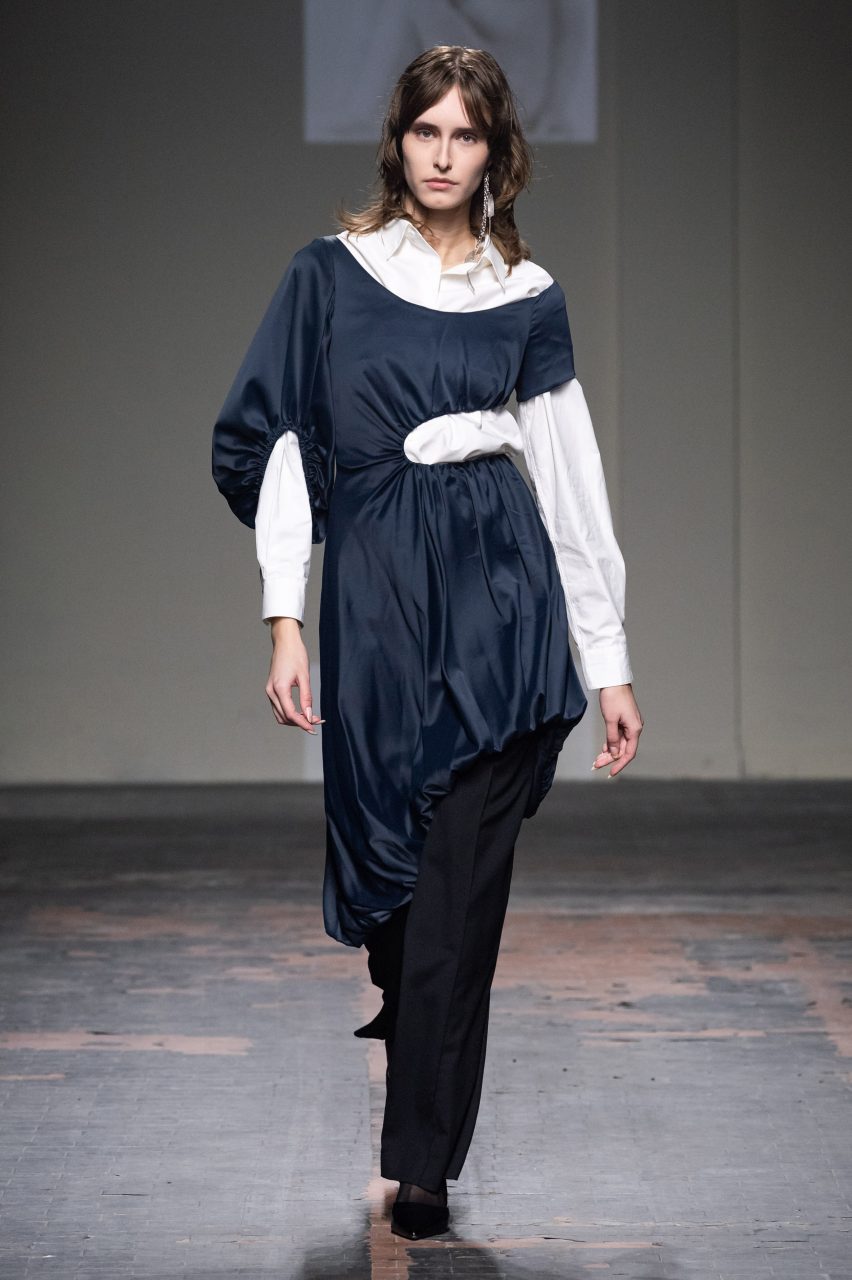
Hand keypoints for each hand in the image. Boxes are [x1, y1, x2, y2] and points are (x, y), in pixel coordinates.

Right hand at [264, 617, 324, 733]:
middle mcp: (271, 692)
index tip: (314, 728)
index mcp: (279, 688)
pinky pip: (278, 707)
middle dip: (300, 722)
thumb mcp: (304, 676)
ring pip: (280, 715)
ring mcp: (269, 691)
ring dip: (294, 719)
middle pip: (284, 717)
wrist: (285, 642)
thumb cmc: (295, 655)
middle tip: (316, 721)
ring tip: (310, 717)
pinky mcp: (271, 689)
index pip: (290, 714)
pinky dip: (289, 712)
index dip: (302, 724)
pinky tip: (301, 711)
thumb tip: (308, 715)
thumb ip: (306, 697)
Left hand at [592, 683, 642, 777]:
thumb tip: (613, 753)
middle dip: (609, 759)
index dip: (619, 765)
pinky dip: (609, 743)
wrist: (614, 680)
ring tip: (596, 760)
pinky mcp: (623, 721)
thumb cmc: (613, 697)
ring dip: (608, 752)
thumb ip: (611, 738)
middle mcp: (634, 729)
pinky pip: (617, 736)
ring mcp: (629, 725)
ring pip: (619, 744)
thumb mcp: (610, 720)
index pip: (628, 753)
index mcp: (634, 729)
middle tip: (595, 766)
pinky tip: (602, 749)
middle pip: (622, 750)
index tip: (610, 773)